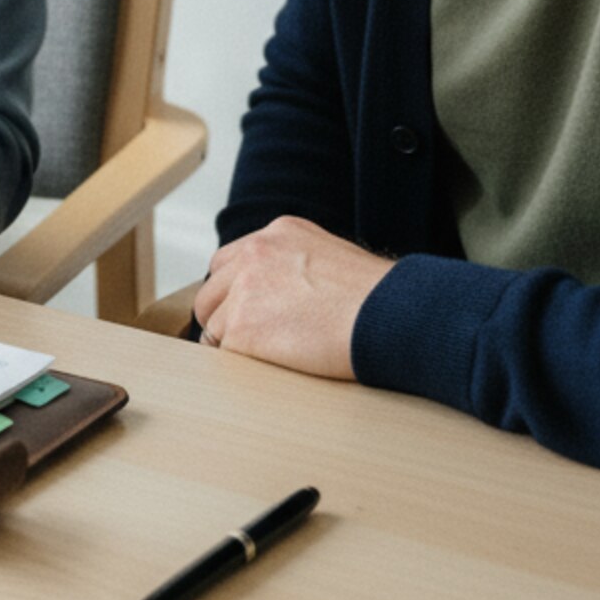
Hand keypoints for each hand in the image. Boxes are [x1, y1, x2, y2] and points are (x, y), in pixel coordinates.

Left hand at [191, 216, 394, 379]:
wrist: (388, 316)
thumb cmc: (375, 297)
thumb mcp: (330, 256)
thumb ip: (295, 264)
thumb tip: (282, 290)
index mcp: (277, 234)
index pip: (230, 262)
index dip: (235, 291)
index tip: (245, 310)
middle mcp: (254, 254)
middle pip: (212, 291)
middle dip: (224, 315)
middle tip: (245, 338)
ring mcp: (244, 290)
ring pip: (215, 323)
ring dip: (233, 341)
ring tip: (264, 356)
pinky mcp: (243, 328)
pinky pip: (225, 351)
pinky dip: (241, 362)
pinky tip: (268, 365)